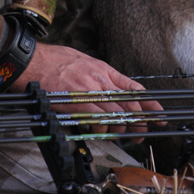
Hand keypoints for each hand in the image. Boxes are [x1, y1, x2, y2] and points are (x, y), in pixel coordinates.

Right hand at [10, 43, 163, 140]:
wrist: (35, 61)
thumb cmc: (55, 60)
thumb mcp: (84, 60)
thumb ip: (98, 75)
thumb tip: (107, 87)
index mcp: (104, 70)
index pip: (133, 88)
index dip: (149, 102)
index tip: (158, 113)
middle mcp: (101, 80)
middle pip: (130, 104)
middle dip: (139, 121)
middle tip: (141, 132)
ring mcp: (90, 91)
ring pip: (116, 114)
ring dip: (120, 128)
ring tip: (117, 133)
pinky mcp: (78, 102)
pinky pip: (98, 119)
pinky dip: (102, 128)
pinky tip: (100, 131)